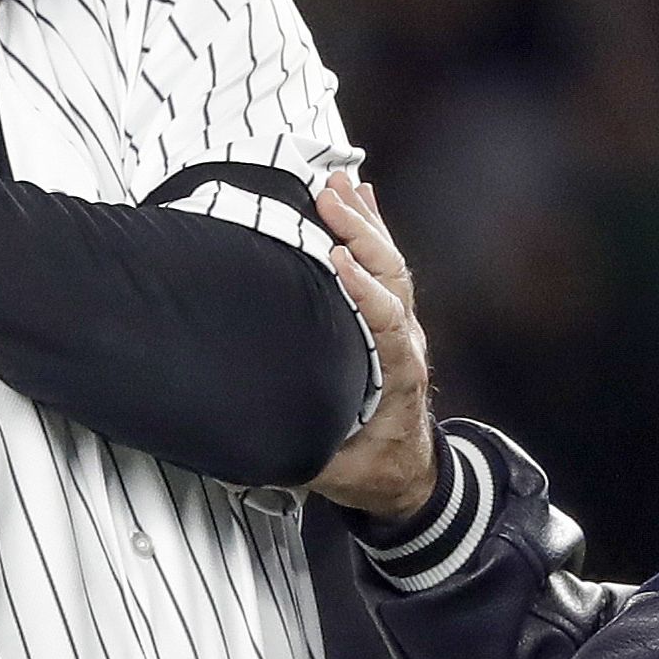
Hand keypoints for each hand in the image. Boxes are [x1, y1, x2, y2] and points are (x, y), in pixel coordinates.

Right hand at [306, 171, 437, 522]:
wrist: (407, 473)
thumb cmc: (373, 468)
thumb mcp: (334, 470)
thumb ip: (301, 450)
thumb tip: (251, 441)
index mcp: (398, 380)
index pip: (387, 325)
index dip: (365, 291)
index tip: (339, 262)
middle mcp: (406, 346)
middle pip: (392, 279)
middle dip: (362, 234)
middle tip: (330, 200)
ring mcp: (402, 329)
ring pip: (390, 265)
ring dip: (365, 221)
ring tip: (337, 184)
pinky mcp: (391, 319)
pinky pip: (384, 266)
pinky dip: (372, 226)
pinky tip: (359, 194)